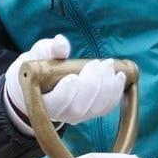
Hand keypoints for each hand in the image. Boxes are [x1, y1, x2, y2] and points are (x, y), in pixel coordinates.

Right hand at [2, 35, 124, 133]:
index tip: (73, 76)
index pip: (55, 105)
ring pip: (95, 109)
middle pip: (78, 108)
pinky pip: (105, 108)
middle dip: (91, 85)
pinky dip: (114, 94)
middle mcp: (60, 114)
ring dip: (106, 88)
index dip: (65, 94)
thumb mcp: (39, 54)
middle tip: (97, 63)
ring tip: (109, 67)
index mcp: (42, 101)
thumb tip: (60, 42)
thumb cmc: (38, 66)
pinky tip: (119, 77)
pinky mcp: (89, 112)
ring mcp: (76, 115)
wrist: (39, 80)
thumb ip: (48, 49)